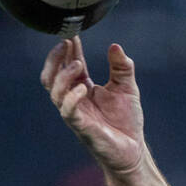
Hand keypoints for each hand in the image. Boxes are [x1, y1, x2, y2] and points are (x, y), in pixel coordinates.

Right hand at [41, 37, 145, 176]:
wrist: (133, 152)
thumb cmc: (127, 122)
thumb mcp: (128, 88)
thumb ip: (122, 67)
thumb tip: (116, 46)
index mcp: (83, 88)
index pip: (69, 65)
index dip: (69, 49)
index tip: (72, 34)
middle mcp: (75, 100)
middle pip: (51, 76)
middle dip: (55, 58)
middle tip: (66, 43)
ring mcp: (76, 114)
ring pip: (54, 91)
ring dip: (63, 75)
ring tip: (77, 64)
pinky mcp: (81, 127)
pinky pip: (67, 111)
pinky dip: (72, 98)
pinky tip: (84, 88)